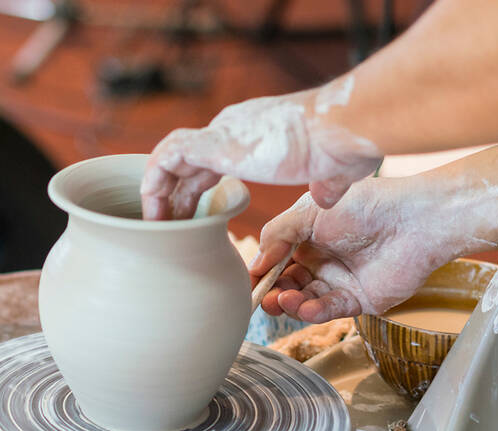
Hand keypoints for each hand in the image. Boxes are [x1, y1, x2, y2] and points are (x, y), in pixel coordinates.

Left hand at [140, 78, 381, 219]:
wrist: (339, 131)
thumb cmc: (342, 147)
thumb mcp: (332, 172)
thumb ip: (325, 185)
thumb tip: (327, 199)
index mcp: (253, 136)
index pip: (213, 163)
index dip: (200, 194)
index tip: (197, 223)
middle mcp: (231, 129)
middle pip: (188, 165)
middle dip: (177, 200)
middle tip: (171, 233)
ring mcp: (219, 133)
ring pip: (169, 161)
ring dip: (159, 194)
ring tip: (157, 230)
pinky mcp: (213, 144)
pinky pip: (165, 161)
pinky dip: (155, 187)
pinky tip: (156, 216)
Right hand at [248, 177, 468, 322]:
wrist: (414, 220)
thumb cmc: (366, 205)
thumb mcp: (310, 211)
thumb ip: (278, 234)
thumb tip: (255, 263)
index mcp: (308, 235)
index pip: (276, 259)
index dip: (261, 271)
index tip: (247, 282)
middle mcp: (322, 259)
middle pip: (287, 284)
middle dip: (272, 292)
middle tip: (262, 298)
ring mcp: (340, 280)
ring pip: (305, 300)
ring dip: (290, 304)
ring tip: (284, 300)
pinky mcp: (359, 300)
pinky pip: (330, 310)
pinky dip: (314, 312)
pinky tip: (305, 308)